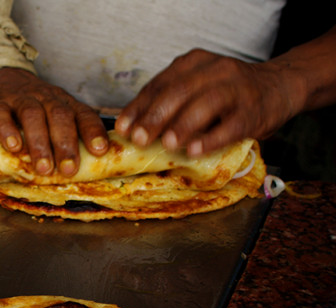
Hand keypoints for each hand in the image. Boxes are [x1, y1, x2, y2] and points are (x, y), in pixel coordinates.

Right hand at [0, 68, 108, 175]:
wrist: (0, 80)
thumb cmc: (33, 111)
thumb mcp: (53, 116)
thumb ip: (67, 137)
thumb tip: (83, 172)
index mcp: (65, 103)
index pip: (84, 114)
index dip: (93, 132)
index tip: (100, 151)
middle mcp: (46, 99)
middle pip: (59, 116)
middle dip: (65, 144)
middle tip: (68, 169)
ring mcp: (21, 100)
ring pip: (32, 115)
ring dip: (39, 143)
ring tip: (43, 168)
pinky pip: (2, 115)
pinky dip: (8, 131)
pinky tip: (14, 148)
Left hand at [115, 48, 299, 155]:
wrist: (280, 86)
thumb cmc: (228, 93)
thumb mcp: (198, 86)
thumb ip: (171, 102)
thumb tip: (133, 129)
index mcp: (194, 62)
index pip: (160, 84)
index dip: (139, 107)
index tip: (122, 128)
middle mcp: (216, 70)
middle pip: (180, 91)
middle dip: (156, 117)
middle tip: (139, 138)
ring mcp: (237, 89)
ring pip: (206, 103)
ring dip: (184, 124)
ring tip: (167, 143)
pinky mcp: (254, 112)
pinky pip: (231, 125)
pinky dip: (211, 139)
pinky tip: (194, 150)